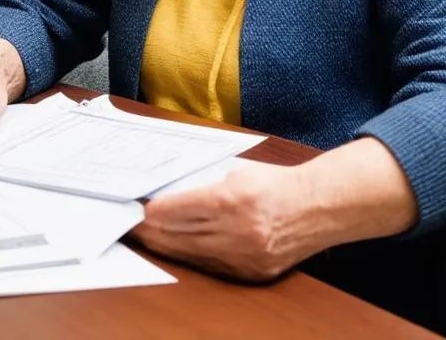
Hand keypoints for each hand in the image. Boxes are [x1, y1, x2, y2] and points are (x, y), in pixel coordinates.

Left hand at [130, 161, 314, 281]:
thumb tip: (165, 191)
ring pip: (189, 254)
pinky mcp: (251, 273)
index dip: (149, 212)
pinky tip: (174, 246)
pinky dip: (188, 255)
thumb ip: (201, 182)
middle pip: (176, 235)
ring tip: (144, 236)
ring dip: (164, 245)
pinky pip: (209, 266)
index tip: (133, 208)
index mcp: (230, 200)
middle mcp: (236, 231)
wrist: (317, 209)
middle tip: (128, 224)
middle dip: (148, 230)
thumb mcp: (234, 172)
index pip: (174, 210)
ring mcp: (244, 256)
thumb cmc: (273, 183)